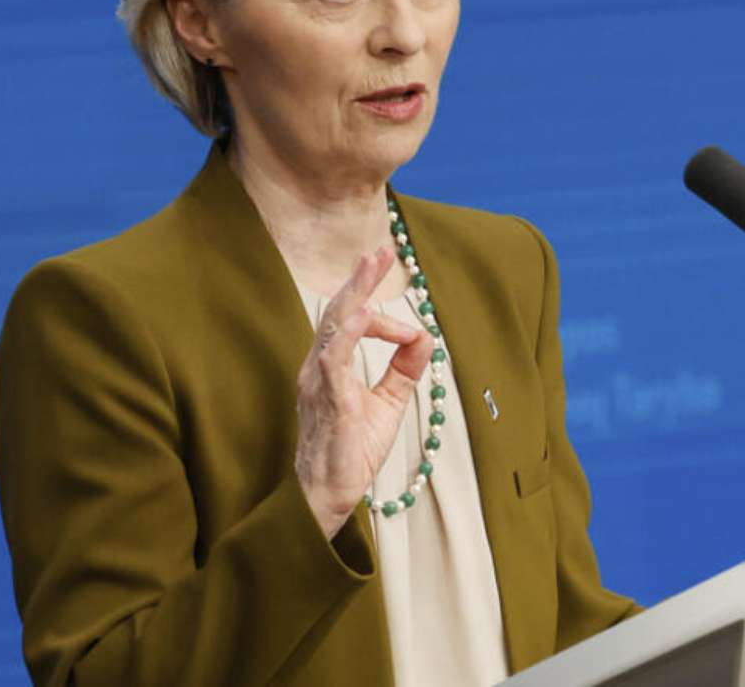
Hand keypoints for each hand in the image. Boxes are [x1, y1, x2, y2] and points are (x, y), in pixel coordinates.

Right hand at [293, 247, 432, 538]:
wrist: (329, 495)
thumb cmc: (351, 451)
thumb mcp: (388, 403)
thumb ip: (404, 369)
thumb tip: (426, 336)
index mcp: (331, 366)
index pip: (352, 324)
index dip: (383, 317)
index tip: (413, 333)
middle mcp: (319, 368)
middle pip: (338, 312)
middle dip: (359, 280)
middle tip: (378, 251)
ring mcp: (318, 382)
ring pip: (334, 327)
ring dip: (354, 294)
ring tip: (369, 265)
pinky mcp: (327, 400)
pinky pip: (333, 360)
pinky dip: (348, 334)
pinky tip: (361, 314)